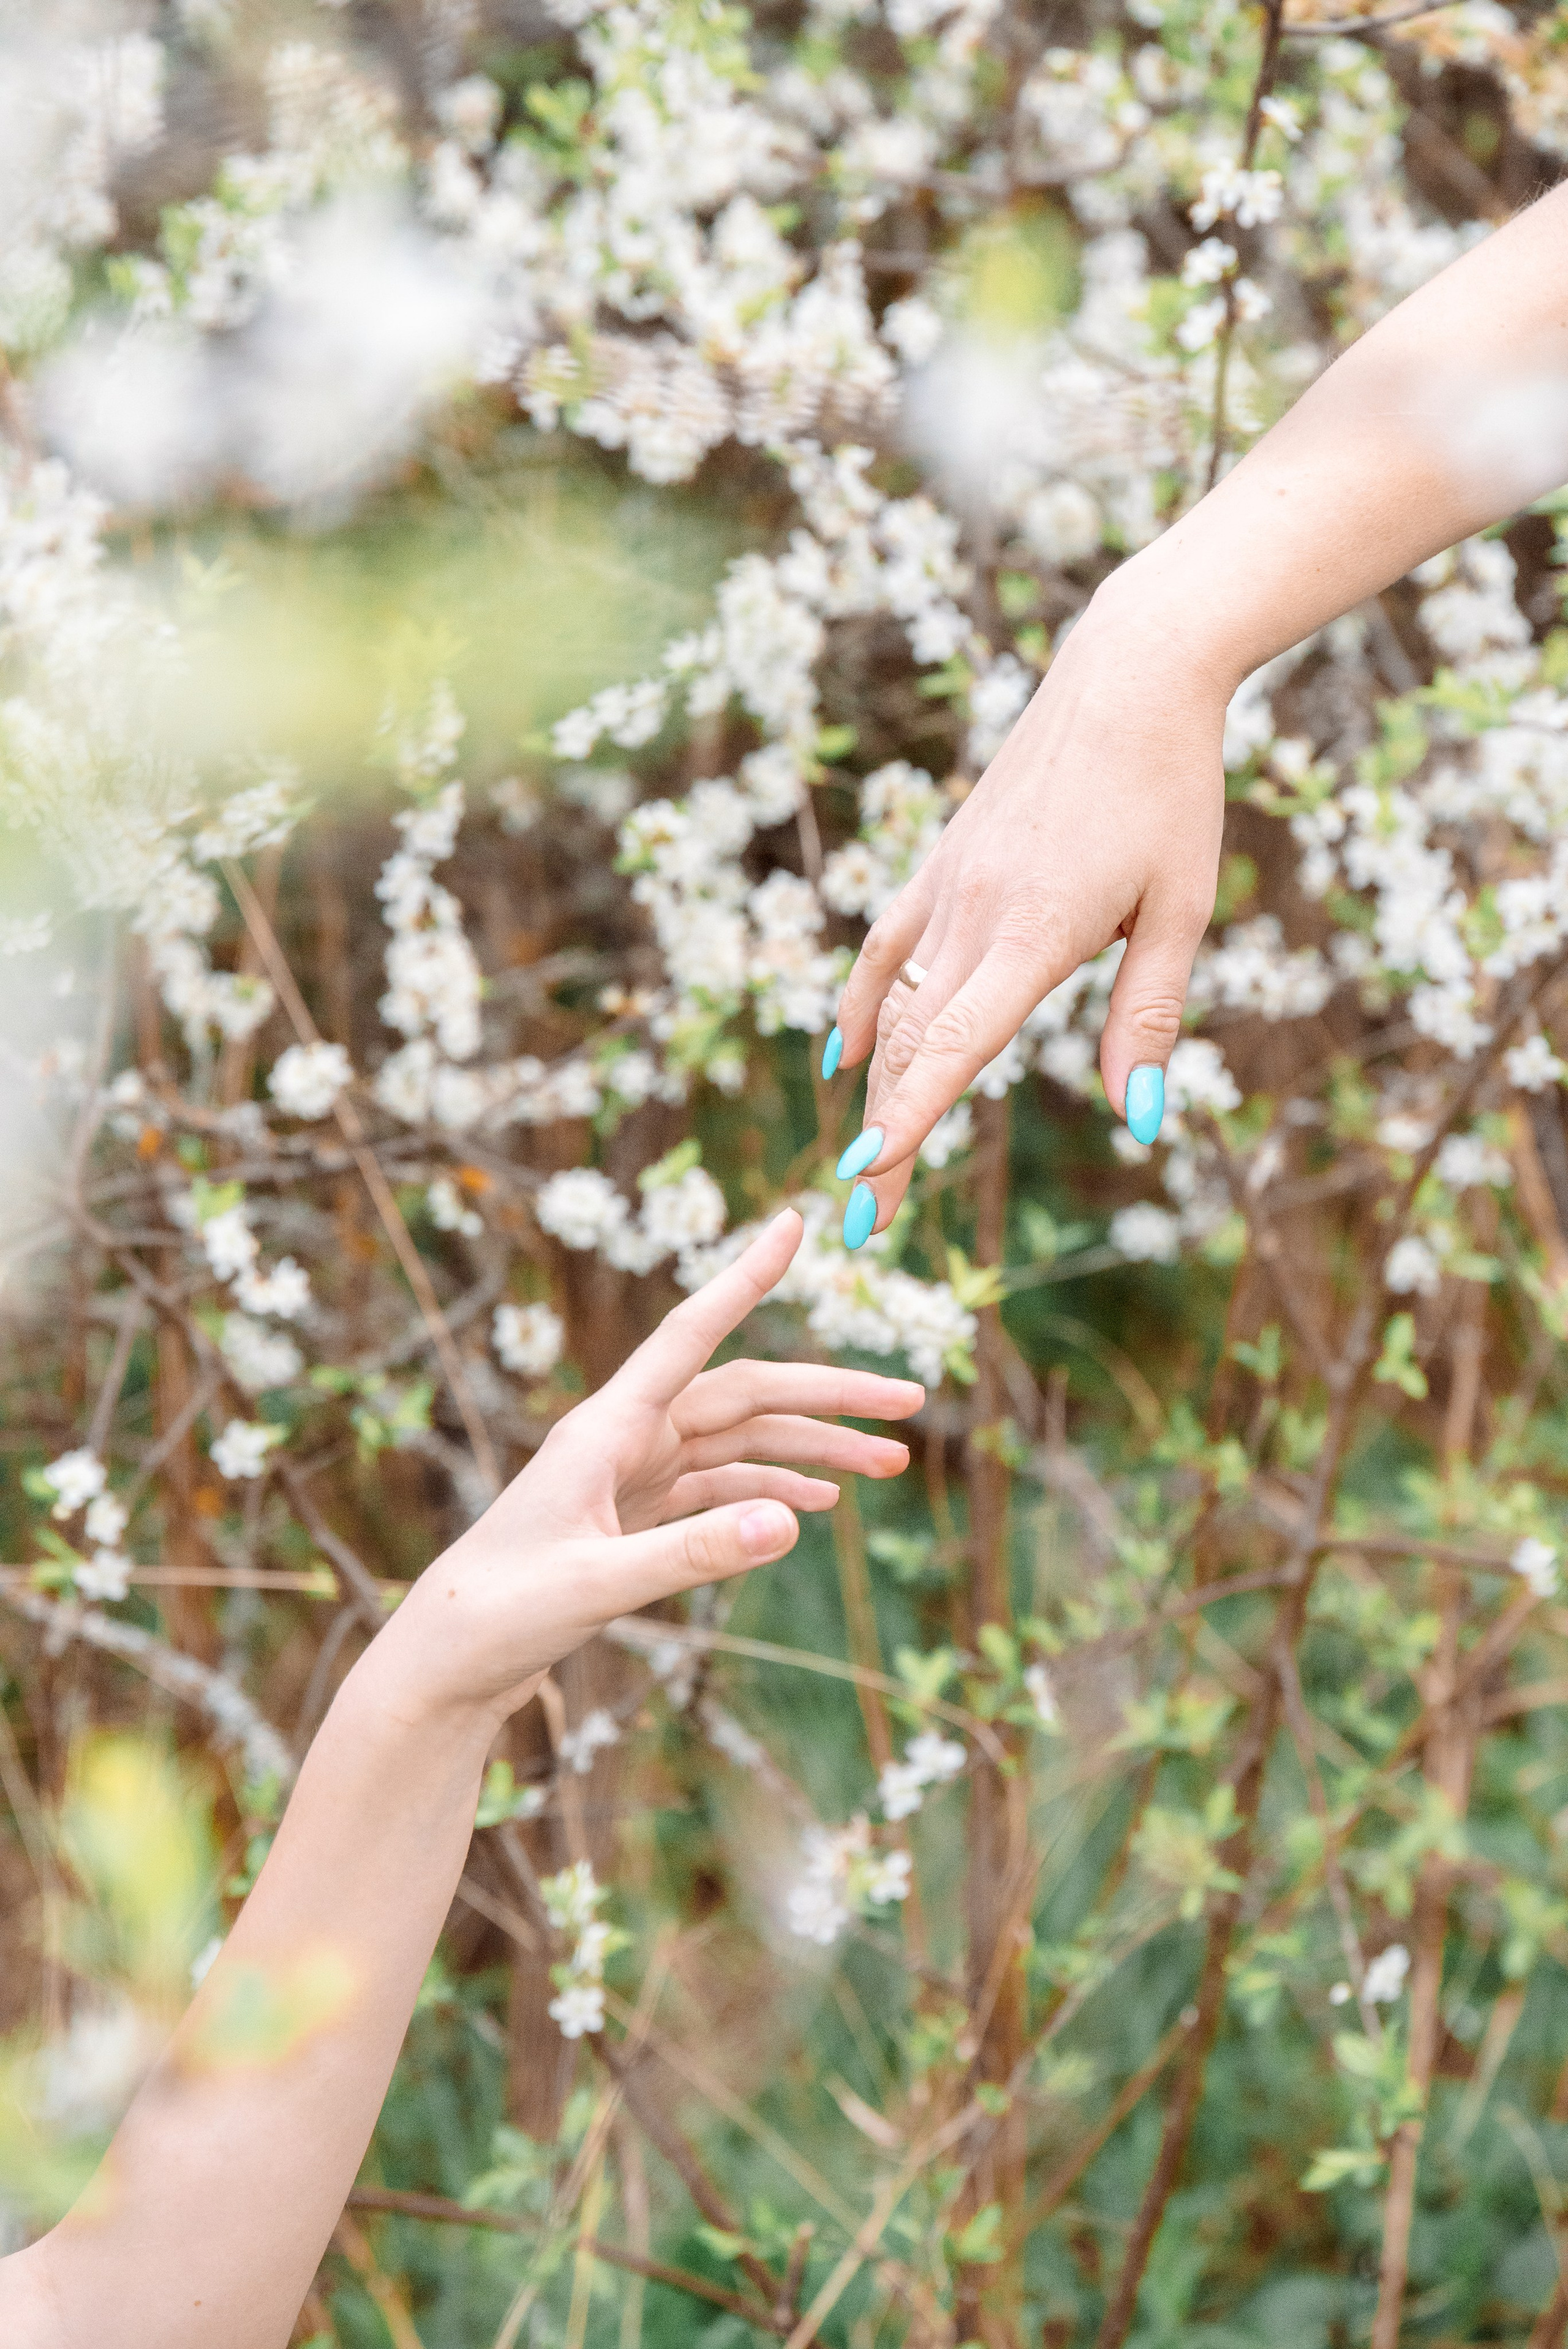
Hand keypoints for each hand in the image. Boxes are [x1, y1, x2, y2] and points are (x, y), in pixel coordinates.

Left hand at [380, 1210, 922, 1720]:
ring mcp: (630, 1478)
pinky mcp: (633, 1519)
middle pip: (744, 1393)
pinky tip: (815, 1509)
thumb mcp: (597, 1588)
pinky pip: (716, 1489)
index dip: (746, 1277)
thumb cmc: (498, 1616)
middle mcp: (623, 1438)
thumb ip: (691, 1555)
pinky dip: (769, 1493)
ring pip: (740, 1443)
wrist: (445, 1665)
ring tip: (889, 1466)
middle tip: (912, 1402)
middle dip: (828, 1394)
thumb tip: (791, 1522)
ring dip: (812, 1451)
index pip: (692, 1334)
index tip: (793, 1222)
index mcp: (606, 1428)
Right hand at [827, 592, 1227, 1234]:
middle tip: (862, 1227)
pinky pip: (886, 950)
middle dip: (885, 1138)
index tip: (868, 1181)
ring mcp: (948, 885)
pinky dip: (864, 1007)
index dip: (910, 1118)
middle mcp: (974, 911)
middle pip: (912, 1046)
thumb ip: (1148, 1019)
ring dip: (877, 1088)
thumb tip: (1138, 1122)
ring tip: (864, 1161)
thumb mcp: (1184, 910)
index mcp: (1034, 931)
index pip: (957, 1044)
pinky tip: (848, 1055)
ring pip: (895, 1005)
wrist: (1130, 674)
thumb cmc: (1173, 792)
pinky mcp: (942, 864)